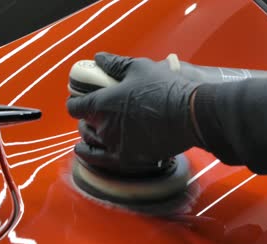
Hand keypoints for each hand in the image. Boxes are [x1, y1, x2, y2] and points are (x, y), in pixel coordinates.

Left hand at [67, 52, 201, 172]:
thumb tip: (99, 59)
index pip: (75, 106)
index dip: (76, 101)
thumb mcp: (139, 68)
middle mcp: (105, 127)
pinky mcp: (130, 158)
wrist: (191, 115)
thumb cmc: (166, 89)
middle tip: (94, 113)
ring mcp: (116, 145)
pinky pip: (101, 160)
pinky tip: (86, 152)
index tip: (81, 98)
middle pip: (84, 124)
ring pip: (91, 142)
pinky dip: (91, 155)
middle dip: (86, 118)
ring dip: (90, 135)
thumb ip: (115, 65)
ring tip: (94, 130)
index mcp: (102, 103)